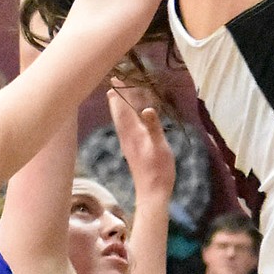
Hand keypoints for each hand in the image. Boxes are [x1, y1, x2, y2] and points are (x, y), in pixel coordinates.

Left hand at [108, 87, 175, 204]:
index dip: (120, 94)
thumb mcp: (160, 147)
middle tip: (112, 85)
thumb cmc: (159, 170)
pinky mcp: (132, 151)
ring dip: (118, 108)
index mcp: (134, 133)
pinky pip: (125, 129)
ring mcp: (128, 144)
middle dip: (116, 99)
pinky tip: (127, 122)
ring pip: (120, 122)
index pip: (124, 109)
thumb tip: (147, 109)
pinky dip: (124, 119)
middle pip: (119, 114)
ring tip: (115, 99)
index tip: (115, 80)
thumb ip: (154, 127)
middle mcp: (127, 137)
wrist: (152, 192)